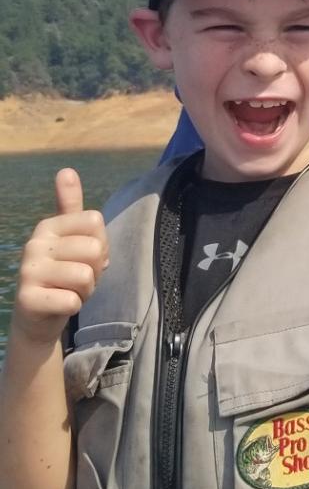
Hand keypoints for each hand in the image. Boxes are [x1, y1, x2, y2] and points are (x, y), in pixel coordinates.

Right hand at [12, 169, 108, 346]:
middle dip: (95, 271)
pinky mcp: (28, 298)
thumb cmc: (63, 276)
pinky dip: (74, 306)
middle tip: (78, 280)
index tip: (84, 258)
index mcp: (48, 226)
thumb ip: (71, 206)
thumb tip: (66, 170)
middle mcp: (34, 244)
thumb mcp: (71, 239)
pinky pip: (73, 300)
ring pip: (85, 276)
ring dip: (86, 291)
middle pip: (94, 249)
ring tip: (69, 291)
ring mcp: (28, 271)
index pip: (95, 221)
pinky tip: (60, 305)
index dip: (101, 245)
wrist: (38, 319)